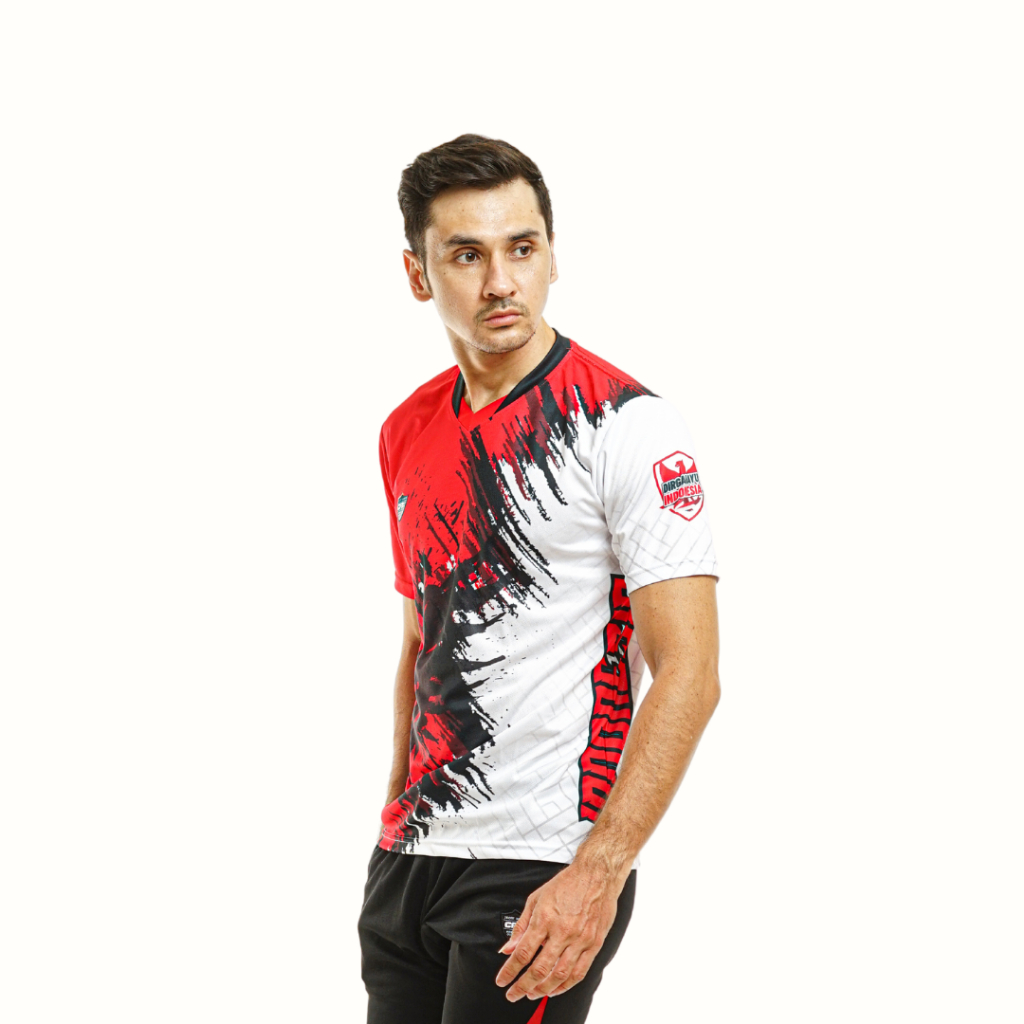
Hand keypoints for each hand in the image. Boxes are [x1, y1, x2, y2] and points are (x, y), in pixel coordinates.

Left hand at [494, 859, 626, 1000]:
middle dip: (523, 986)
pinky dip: (566, 986)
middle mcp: (562, 931)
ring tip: (532, 994)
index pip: (523, 952)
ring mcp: (580, 939)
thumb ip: (521, 926)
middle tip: (514, 994)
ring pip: (559, 975)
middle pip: (539, 969)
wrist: (597, 874)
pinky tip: (555, 989)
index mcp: (545, 918)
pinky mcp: (594, 944)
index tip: (502, 981)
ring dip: (543, 990)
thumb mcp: (536, 898)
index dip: (510, 971)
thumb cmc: (566, 884)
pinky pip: (579, 972)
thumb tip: (508, 948)